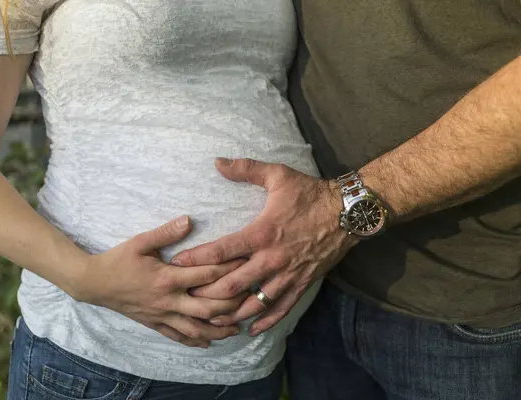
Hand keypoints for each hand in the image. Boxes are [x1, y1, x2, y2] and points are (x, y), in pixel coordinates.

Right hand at [75, 216, 245, 347]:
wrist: (93, 283)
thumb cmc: (118, 260)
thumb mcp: (140, 242)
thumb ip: (166, 232)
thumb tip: (189, 220)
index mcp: (168, 278)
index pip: (207, 275)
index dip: (229, 268)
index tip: (247, 262)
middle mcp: (169, 300)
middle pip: (208, 307)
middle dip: (232, 304)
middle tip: (250, 299)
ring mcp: (162, 315)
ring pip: (196, 328)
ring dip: (219, 329)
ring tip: (237, 327)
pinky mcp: (154, 324)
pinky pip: (178, 336)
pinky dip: (194, 340)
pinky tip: (208, 341)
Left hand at [172, 158, 358, 335]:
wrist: (348, 213)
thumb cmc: (311, 194)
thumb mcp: (279, 175)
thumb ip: (246, 168)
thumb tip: (218, 163)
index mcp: (263, 233)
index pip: (223, 250)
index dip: (197, 259)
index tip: (177, 264)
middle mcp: (273, 259)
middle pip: (234, 284)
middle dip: (208, 292)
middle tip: (187, 296)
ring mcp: (288, 275)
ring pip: (255, 303)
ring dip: (232, 312)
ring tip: (211, 318)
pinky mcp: (302, 284)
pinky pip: (281, 309)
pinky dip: (265, 321)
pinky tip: (250, 329)